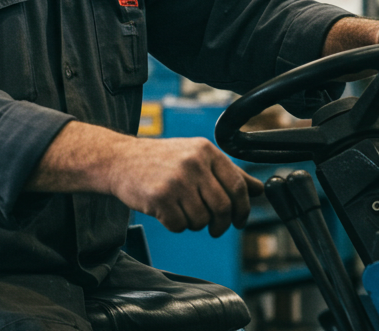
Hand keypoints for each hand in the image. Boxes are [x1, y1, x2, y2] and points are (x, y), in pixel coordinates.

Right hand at [108, 136, 264, 235]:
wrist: (119, 160)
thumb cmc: (161, 160)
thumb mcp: (196, 157)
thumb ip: (229, 173)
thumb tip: (259, 189)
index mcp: (205, 151)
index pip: (237, 186)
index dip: (243, 209)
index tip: (240, 221)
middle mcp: (192, 163)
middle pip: (222, 207)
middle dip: (220, 224)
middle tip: (214, 228)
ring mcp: (175, 180)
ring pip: (201, 219)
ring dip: (194, 224)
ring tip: (182, 212)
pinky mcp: (159, 197)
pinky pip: (179, 225)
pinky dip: (176, 225)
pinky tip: (166, 212)